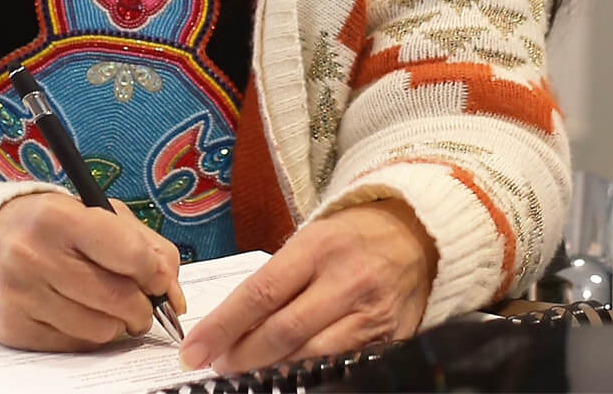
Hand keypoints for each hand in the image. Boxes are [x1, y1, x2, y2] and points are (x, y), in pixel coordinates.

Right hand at [0, 192, 185, 350]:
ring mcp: (21, 296)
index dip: (155, 272)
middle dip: (143, 307)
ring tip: (111, 307)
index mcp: (58, 217)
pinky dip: (89, 336)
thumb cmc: (42, 223)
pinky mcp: (13, 330)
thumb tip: (172, 287)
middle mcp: (35, 256)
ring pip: (99, 329)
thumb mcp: (88, 211)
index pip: (127, 253)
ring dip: (117, 324)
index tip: (161, 279)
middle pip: (117, 298)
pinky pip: (73, 346)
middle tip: (144, 303)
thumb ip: (139, 241)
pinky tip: (82, 315)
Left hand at [178, 200, 435, 372]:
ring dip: (270, 371)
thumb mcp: (311, 239)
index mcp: (317, 247)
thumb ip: (276, 278)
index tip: (195, 347)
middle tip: (215, 364)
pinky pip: (341, 366)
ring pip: (310, 356)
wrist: (416, 235)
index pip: (260, 293)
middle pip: (283, 331)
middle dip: (241, 355)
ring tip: (243, 373)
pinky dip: (309, 375)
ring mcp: (369, 314)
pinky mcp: (389, 340)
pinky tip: (287, 377)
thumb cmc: (350, 236)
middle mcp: (344, 280)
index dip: (223, 325)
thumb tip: (230, 322)